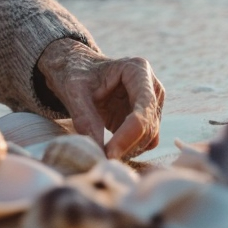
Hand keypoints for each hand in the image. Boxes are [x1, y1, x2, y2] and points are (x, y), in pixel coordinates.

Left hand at [36, 38, 164, 159]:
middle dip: (127, 145)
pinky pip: (145, 141)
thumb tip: (99, 151)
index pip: (142, 109)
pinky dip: (130, 149)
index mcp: (138, 70)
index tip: (108, 154)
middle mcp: (152, 86)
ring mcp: (152, 103)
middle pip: (149, 126)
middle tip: (101, 157)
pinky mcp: (147, 118)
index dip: (128, 135)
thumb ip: (85, 118)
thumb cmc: (76, 74)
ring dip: (129, 149)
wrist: (77, 69)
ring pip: (150, 137)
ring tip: (102, 151)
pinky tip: (110, 148)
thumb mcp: (74, 91)